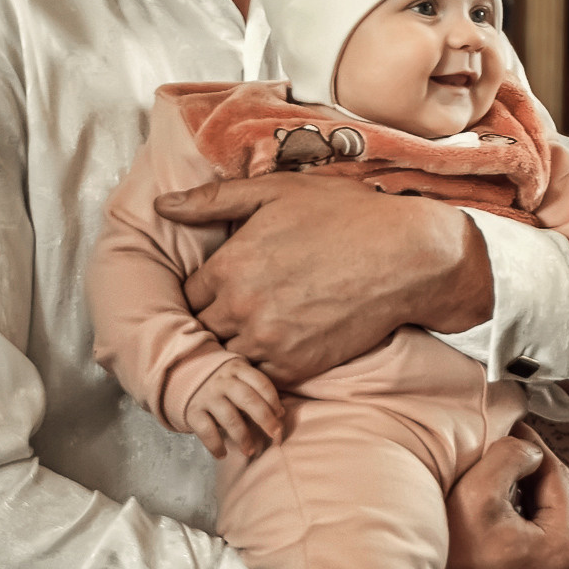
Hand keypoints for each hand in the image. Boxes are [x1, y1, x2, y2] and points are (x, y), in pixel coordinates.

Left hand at [154, 176, 492, 386]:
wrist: (406, 256)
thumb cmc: (343, 215)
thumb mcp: (276, 192)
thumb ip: (213, 199)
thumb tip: (162, 206)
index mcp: (229, 265)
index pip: (186, 295)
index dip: (202, 292)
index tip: (219, 288)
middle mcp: (241, 307)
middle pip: (201, 329)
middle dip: (214, 320)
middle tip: (238, 310)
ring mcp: (268, 341)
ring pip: (225, 357)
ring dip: (235, 347)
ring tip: (259, 329)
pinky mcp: (297, 366)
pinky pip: (258, 377)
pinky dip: (261, 366)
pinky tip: (280, 345)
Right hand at [181, 358, 283, 459]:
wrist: (186, 377)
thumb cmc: (224, 382)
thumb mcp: (238, 376)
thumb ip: (256, 390)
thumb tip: (279, 415)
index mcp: (237, 369)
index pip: (260, 383)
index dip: (273, 400)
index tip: (280, 415)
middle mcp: (222, 381)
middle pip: (248, 399)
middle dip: (264, 418)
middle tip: (274, 434)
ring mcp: (206, 396)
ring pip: (229, 418)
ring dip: (242, 437)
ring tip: (249, 451)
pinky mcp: (192, 411)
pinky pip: (206, 430)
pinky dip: (215, 445)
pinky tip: (223, 454)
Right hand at [432, 427, 568, 568]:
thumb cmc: (443, 560)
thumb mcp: (475, 492)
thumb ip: (510, 457)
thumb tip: (530, 451)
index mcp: (563, 549)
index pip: (557, 477)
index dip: (533, 448)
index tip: (514, 430)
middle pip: (552, 508)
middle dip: (527, 481)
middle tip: (499, 460)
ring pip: (542, 535)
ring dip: (523, 511)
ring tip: (492, 494)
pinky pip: (532, 563)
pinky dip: (518, 542)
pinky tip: (490, 532)